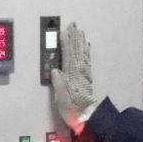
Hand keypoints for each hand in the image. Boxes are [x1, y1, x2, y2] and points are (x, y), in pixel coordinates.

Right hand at [50, 22, 99, 136]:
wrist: (87, 116)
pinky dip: (86, 50)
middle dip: (74, 37)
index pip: (67, 54)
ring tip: (79, 31)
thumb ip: (58, 82)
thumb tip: (55, 70)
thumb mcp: (61, 97)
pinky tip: (86, 44)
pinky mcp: (87, 76)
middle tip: (73, 25)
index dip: (65, 43)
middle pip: (76, 50)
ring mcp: (84, 72)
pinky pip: (87, 59)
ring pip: (82, 53)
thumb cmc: (72, 108)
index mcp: (70, 74)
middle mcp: (78, 70)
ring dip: (80, 41)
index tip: (63, 31)